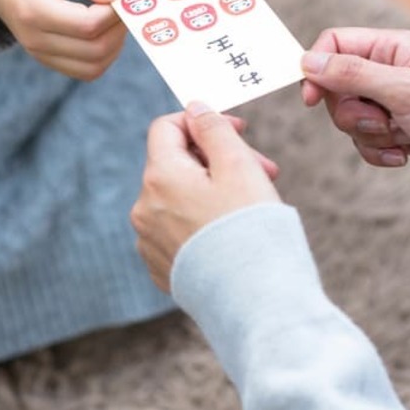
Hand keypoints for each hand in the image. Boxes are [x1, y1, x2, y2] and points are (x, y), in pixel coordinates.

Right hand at [0, 0, 125, 80]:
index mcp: (33, 11)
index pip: (88, 25)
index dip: (117, 11)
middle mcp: (35, 39)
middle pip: (95, 50)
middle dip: (121, 27)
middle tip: (128, 2)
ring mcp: (39, 52)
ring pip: (94, 66)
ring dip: (116, 43)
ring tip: (116, 14)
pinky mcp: (46, 57)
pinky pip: (85, 69)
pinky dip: (104, 53)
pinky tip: (105, 26)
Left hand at [131, 103, 280, 291]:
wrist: (255, 303)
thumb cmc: (250, 229)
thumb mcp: (238, 165)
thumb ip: (213, 128)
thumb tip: (194, 107)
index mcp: (159, 177)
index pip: (166, 127)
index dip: (202, 121)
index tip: (239, 130)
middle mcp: (144, 208)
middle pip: (178, 163)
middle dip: (219, 159)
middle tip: (265, 169)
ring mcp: (150, 241)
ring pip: (180, 197)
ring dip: (215, 189)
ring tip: (256, 202)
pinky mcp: (162, 268)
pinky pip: (179, 229)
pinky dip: (205, 220)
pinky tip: (236, 232)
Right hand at [300, 29, 409, 166]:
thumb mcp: (402, 88)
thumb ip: (352, 73)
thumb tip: (307, 61)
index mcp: (392, 47)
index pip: (336, 44)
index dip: (318, 68)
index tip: (311, 98)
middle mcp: (388, 69)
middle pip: (337, 86)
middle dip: (355, 112)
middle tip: (382, 121)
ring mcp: (389, 100)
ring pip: (349, 117)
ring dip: (372, 133)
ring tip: (404, 136)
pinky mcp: (392, 127)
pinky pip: (364, 139)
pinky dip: (381, 150)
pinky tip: (405, 153)